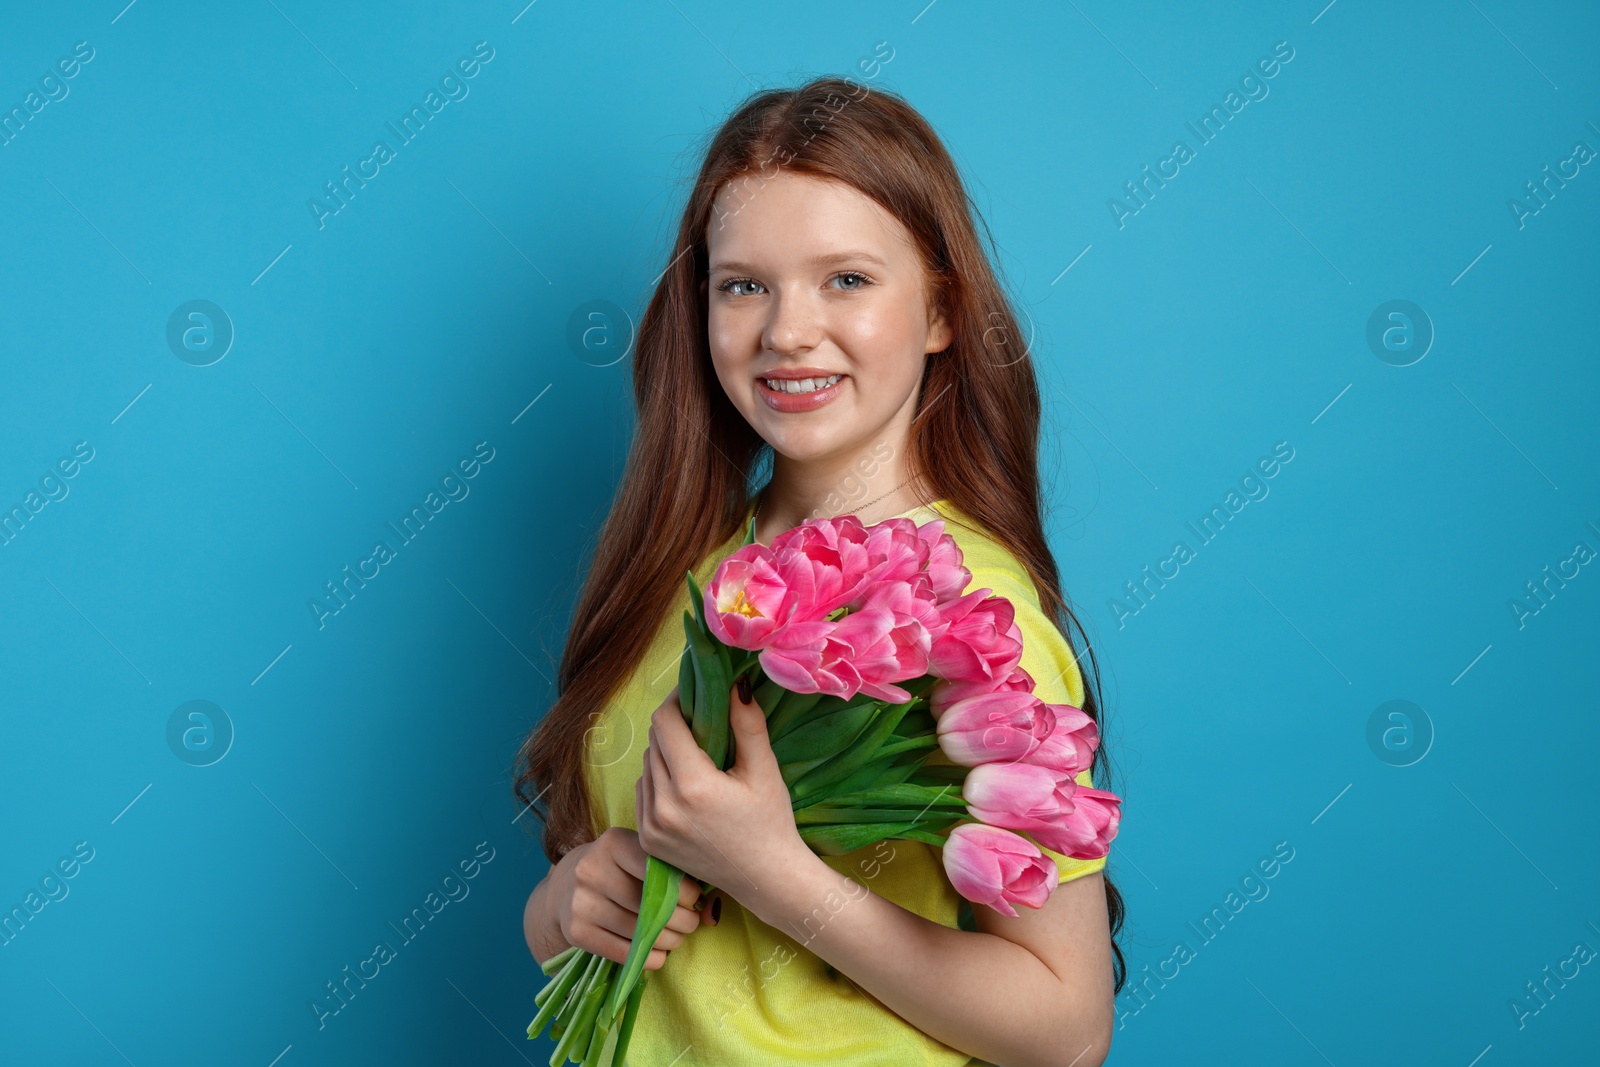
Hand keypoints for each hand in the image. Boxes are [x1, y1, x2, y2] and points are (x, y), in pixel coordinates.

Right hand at [524, 827, 715, 968]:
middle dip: (681, 919)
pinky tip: (659, 954)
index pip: (656, 866)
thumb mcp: (640, 860)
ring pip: (638, 930)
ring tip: (677, 938)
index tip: (695, 898)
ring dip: (668, 940)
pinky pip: (623, 952)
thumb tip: (713, 911)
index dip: (682, 888)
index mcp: (613, 843)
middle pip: (649, 902)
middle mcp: (591, 869)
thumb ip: (675, 876)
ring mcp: (580, 902)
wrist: (565, 888)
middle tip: (691, 923)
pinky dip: (649, 957)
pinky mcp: (576, 931)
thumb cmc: (618, 871)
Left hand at [635, 678, 806, 899]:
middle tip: (701, 724)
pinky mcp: (647, 841)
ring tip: (696, 757)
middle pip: (654, 742)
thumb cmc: (771, 822)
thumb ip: (747, 724)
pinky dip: (659, 780)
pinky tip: (686, 786)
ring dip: (665, 753)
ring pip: (646, 766)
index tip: (695, 696)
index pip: (664, 722)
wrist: (766, 879)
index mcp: (693, 785)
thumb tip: (736, 683)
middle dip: (674, 726)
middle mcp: (663, 807)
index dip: (677, 700)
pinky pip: (643, 793)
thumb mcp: (764, 769)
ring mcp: (651, 827)